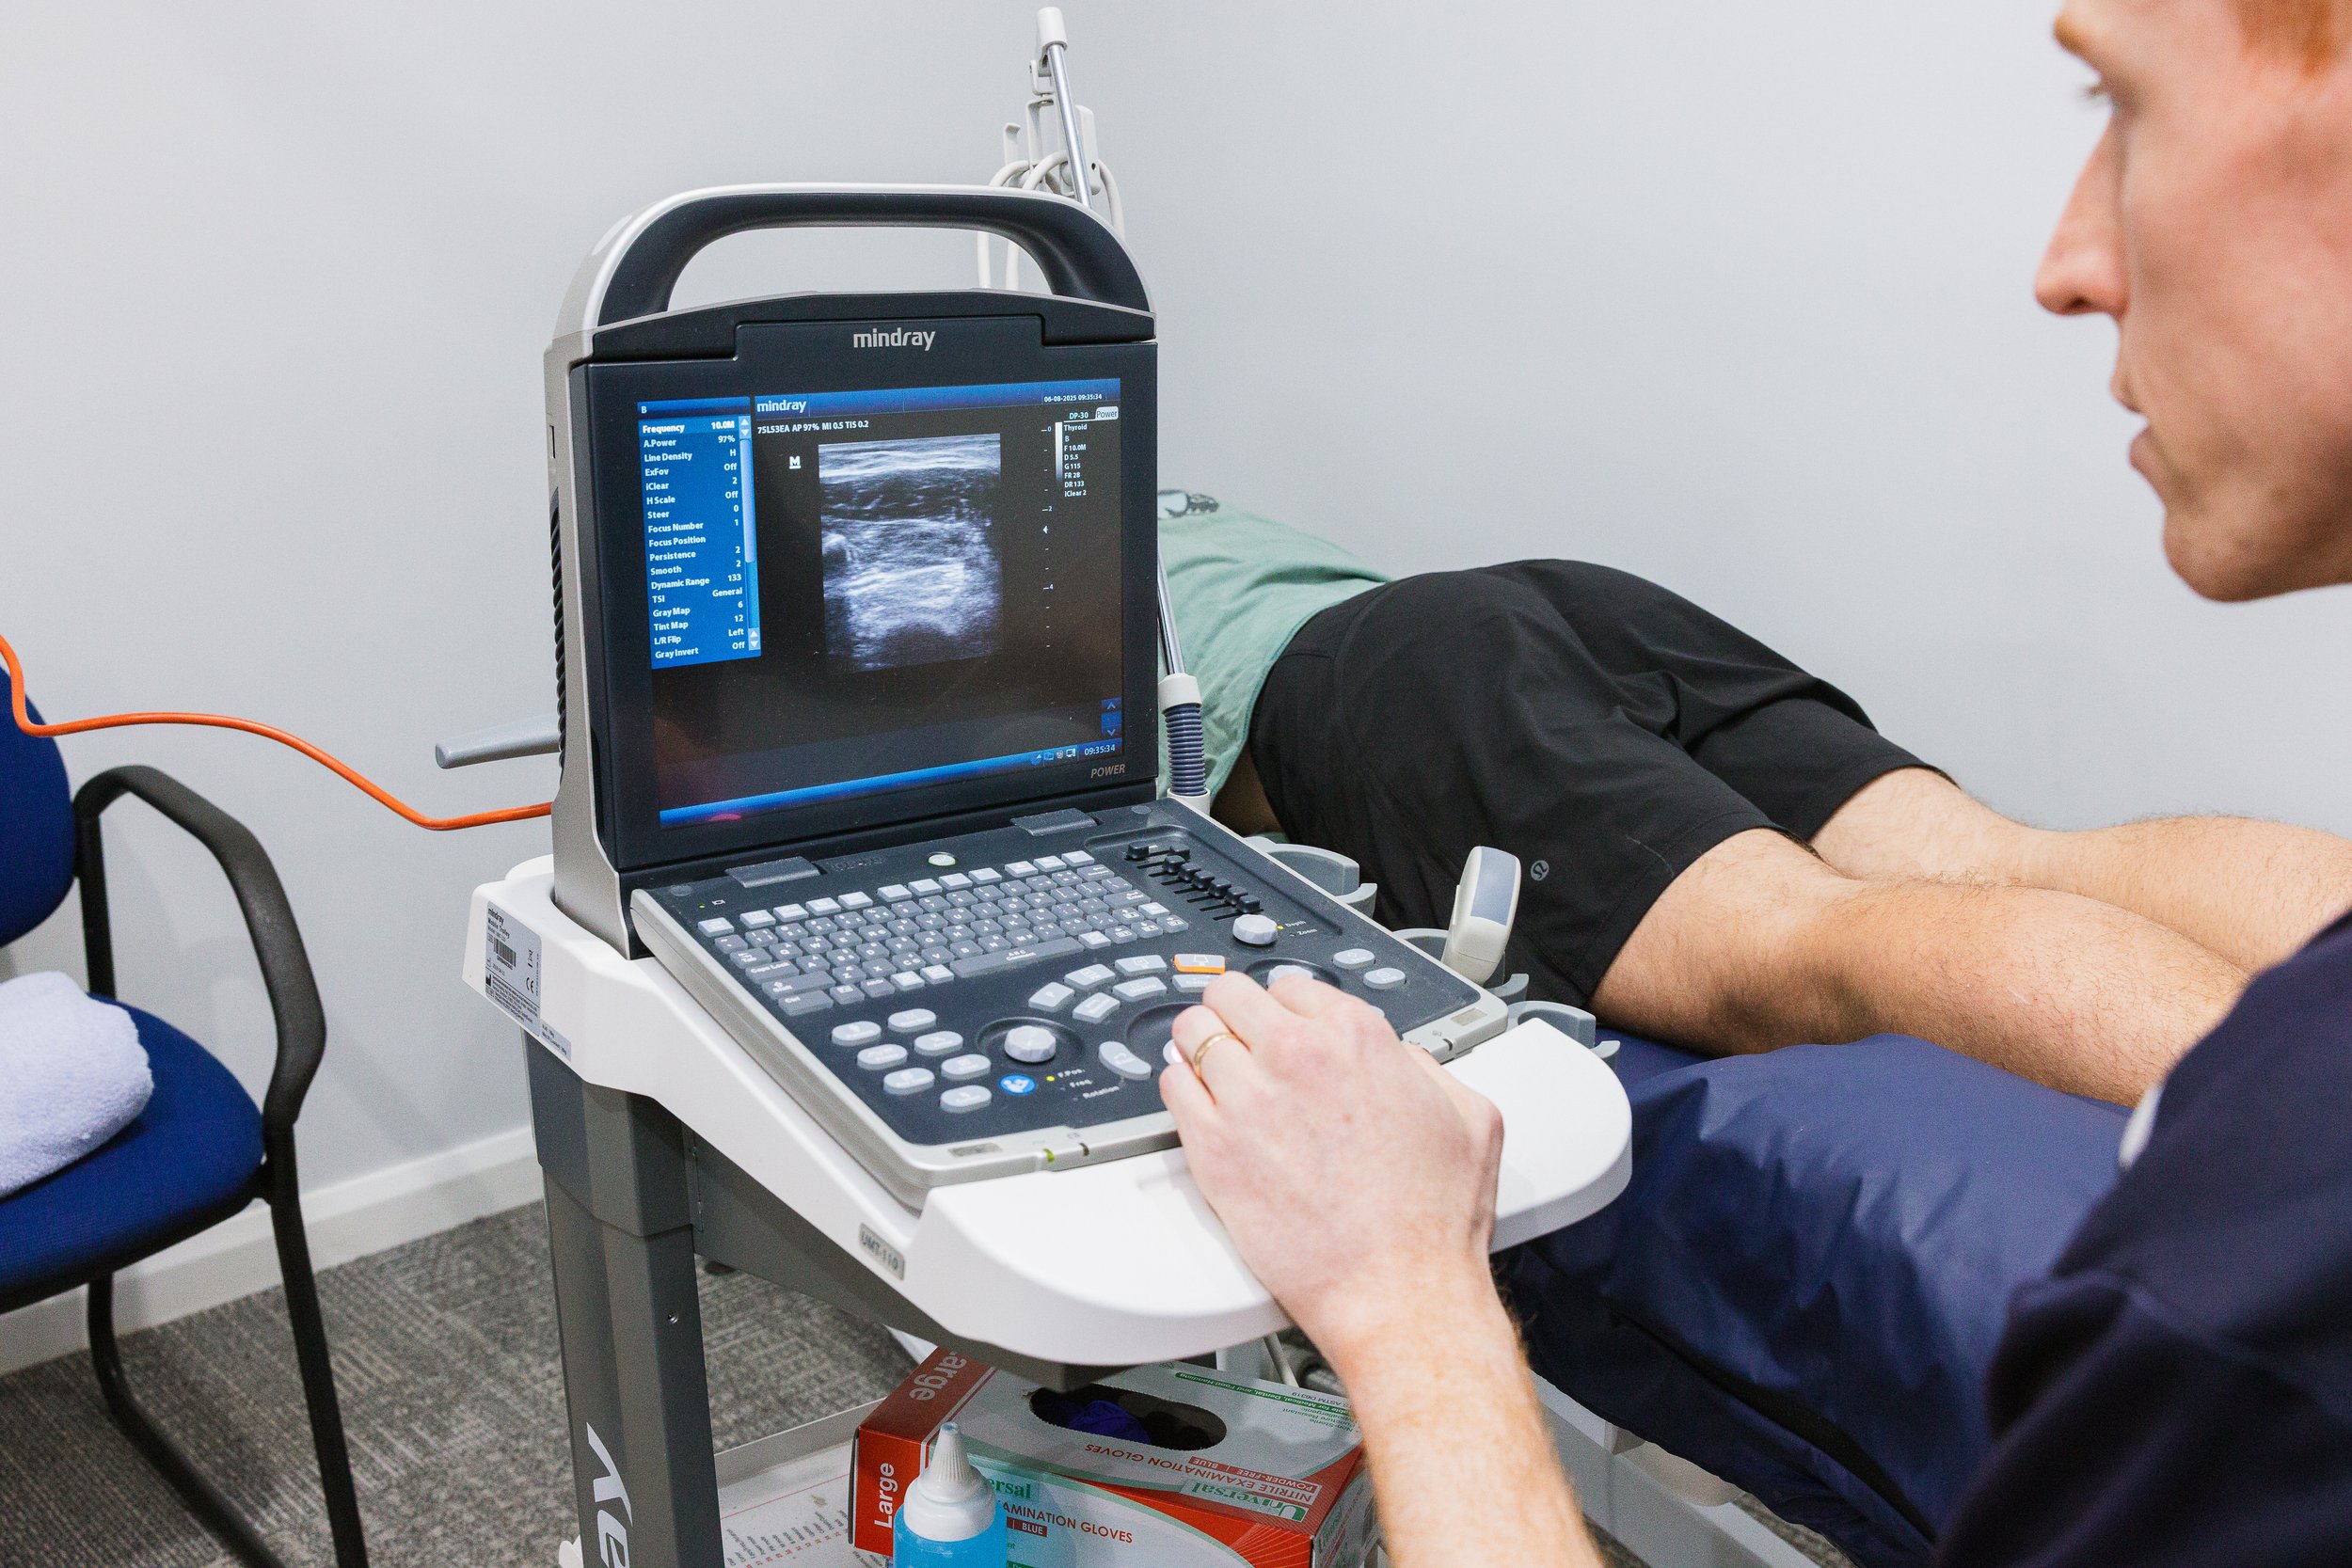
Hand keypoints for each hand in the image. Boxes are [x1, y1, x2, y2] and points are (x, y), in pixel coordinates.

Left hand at [1160, 971, 1506, 1362]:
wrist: (1398, 1289)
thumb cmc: (1433, 1220)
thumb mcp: (1470, 1117)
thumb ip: (1427, 1069)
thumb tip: (1400, 1060)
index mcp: (1357, 1037)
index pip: (1292, 986)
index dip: (1286, 1008)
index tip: (1282, 1024)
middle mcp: (1297, 1056)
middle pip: (1231, 994)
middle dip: (1233, 1011)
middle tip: (1235, 1034)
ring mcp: (1249, 1099)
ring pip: (1193, 1032)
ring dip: (1200, 1044)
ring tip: (1208, 1064)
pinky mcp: (1213, 1148)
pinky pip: (1172, 1086)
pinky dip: (1180, 1086)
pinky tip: (1197, 1101)